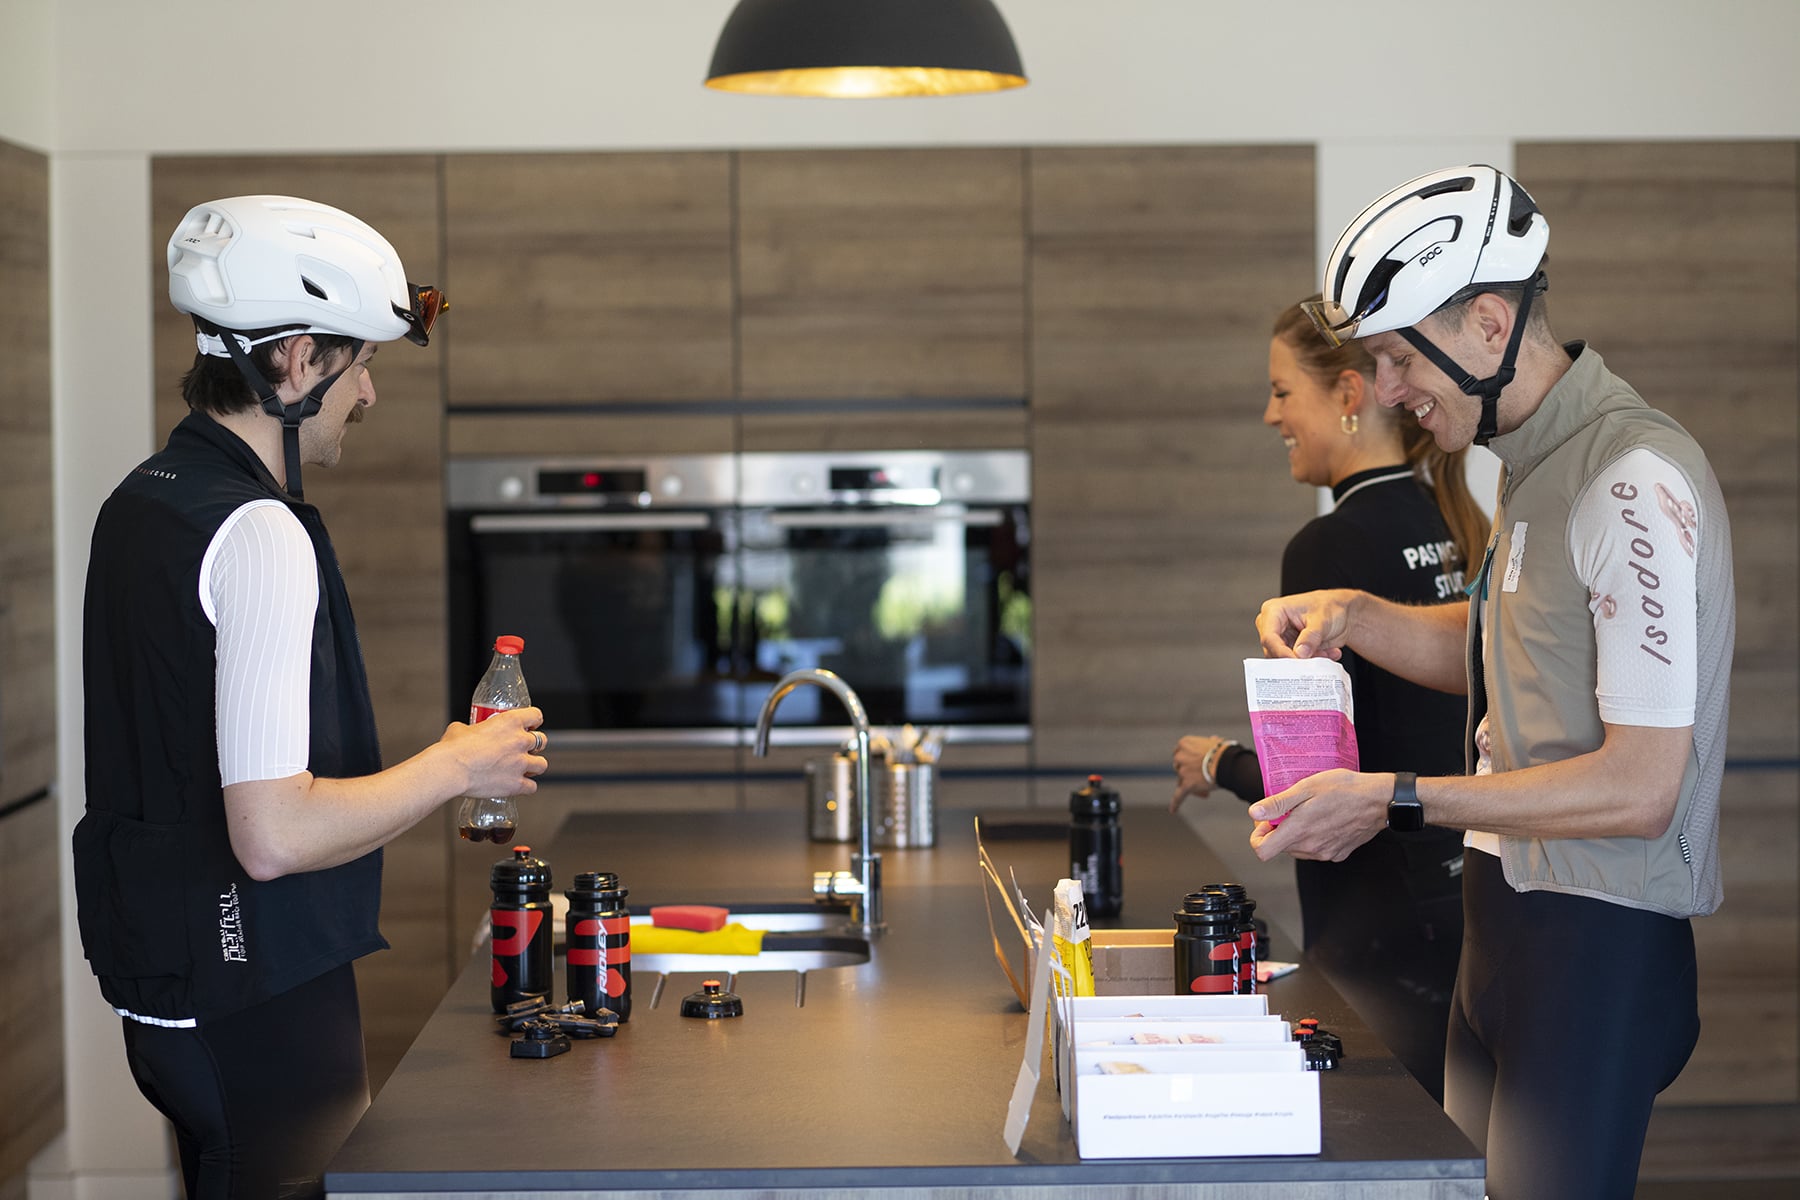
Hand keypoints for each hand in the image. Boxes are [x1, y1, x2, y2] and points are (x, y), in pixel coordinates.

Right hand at [442, 706, 546, 798]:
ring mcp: (521, 763)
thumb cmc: (454, 748)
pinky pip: (532, 787)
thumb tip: (466, 733)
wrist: (452, 769)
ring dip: (534, 766)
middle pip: (542, 740)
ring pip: (542, 764)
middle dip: (534, 745)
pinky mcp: (516, 784)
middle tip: (523, 749)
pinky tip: (518, 785)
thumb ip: (471, 729)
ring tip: (524, 768)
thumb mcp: (461, 729)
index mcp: (510, 722)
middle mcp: (520, 741)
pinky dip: (527, 787)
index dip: (534, 720)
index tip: (530, 725)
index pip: (536, 715)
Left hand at [1171, 734, 1228, 811]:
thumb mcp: (1215, 742)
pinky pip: (1178, 796)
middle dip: (1189, 774)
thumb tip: (1212, 740)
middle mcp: (1180, 756)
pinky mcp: (1186, 785)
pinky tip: (1173, 810)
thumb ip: (1210, 743)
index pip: (1180, 753)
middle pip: (1180, 768)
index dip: (1189, 761)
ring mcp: (1182, 771)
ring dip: (1191, 786)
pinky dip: (1176, 803)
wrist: (1228, 763)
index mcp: (1184, 743)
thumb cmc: (1225, 752)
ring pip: (1181, 781)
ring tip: (1205, 792)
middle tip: (1203, 779)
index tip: (1197, 765)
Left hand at [1246, 769, 1388, 862]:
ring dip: (1296, 833)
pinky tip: (1324, 819)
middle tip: (1289, 808)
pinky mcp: (1338, 854)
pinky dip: (1314, 837)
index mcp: (1299, 831)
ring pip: (1298, 849)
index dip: (1258, 836)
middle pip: (1280, 847)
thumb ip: (1278, 804)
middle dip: (1278, 829)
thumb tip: (1254, 813)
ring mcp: (1325, 853)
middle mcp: (1311, 848)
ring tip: (1308, 811)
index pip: (1263, 851)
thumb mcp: (1306, 788)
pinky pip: (1316, 849)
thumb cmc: (1344, 789)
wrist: (1379, 800)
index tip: (1265, 821)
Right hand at [1256, 589, 1356, 660]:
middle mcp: (1274, 625)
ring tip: (1325, 653)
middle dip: (1296, 658)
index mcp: (1274, 611)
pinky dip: (1312, 661)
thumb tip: (1300, 653)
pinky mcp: (1290, 649)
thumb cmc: (1329, 606)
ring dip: (1307, 661)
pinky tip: (1326, 653)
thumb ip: (1311, 637)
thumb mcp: (1322, 620)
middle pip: (1274, 651)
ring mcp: (1282, 638)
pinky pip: (1296, 662)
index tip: (1297, 662)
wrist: (1342, 612)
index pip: (1269, 637)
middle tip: (1313, 661)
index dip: (1281, 652)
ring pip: (1285, 659)